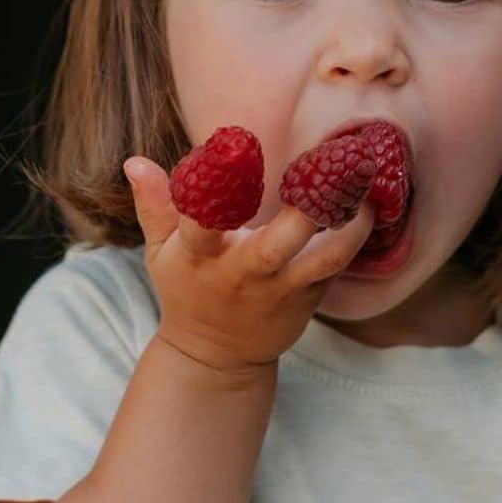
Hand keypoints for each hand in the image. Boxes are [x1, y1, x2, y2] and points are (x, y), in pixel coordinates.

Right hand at [123, 154, 375, 377]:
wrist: (217, 358)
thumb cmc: (187, 290)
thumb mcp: (160, 252)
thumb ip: (153, 205)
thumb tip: (134, 162)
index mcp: (201, 257)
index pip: (201, 221)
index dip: (215, 184)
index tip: (233, 144)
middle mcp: (242, 274)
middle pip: (274, 246)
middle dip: (304, 210)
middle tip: (332, 165)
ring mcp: (279, 289)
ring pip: (320, 261)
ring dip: (349, 227)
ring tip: (366, 187)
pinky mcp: (307, 297)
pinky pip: (335, 267)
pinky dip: (353, 237)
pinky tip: (367, 204)